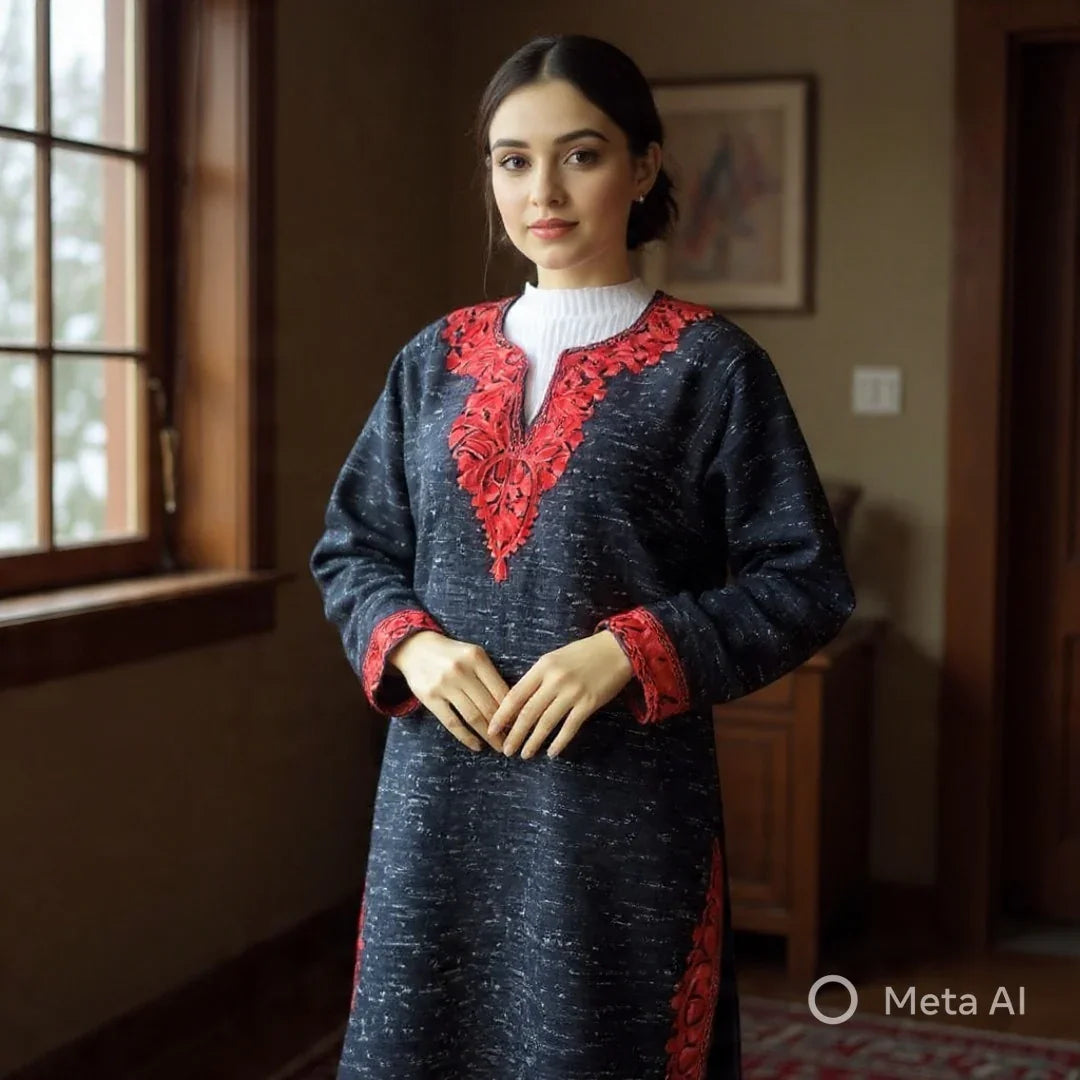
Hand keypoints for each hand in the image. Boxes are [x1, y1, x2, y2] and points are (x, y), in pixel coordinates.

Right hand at [387, 631, 509, 751]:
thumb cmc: (452, 655)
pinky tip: (477, 745)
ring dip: (488, 736)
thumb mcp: (473, 655)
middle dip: (503, 728)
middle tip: (513, 741)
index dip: (513, 711)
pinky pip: (453, 723)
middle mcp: (461, 670)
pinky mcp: (430, 697)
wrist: (416, 648)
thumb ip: (490, 676)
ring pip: (473, 717)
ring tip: (498, 746)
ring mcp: (444, 684)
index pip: (501, 690)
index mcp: (477, 658)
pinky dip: (467, 737)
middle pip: (488, 706)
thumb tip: (511, 707)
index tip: (520, 725)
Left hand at [487, 631, 634, 758]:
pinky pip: (570, 727)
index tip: (492, 729)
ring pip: (546, 722)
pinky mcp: (588, 703)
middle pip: (528, 712)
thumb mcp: (555, 659)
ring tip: (524, 754)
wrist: (617, 649)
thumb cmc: (583, 654)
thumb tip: (518, 703)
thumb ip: (538, 678)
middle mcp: (555, 680)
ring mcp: (572, 692)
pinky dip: (559, 742)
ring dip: (533, 741)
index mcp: (543, 667)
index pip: (516, 694)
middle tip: (506, 749)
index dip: (502, 714)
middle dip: (515, 734)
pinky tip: (552, 752)